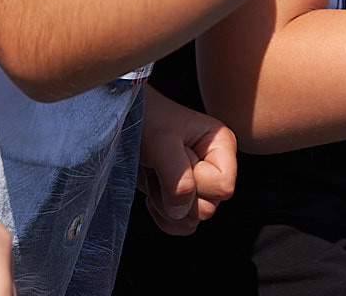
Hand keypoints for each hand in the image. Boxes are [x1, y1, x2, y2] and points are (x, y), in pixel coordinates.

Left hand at [137, 85, 235, 233]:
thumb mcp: (161, 140)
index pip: (223, 187)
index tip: (178, 156)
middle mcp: (214, 166)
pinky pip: (180, 226)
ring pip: (192, 221)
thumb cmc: (145, 119)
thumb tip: (182, 210)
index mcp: (221, 146)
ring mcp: (199, 185)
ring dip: (165, 204)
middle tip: (159, 165)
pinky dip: (161, 214)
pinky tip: (153, 187)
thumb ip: (177, 176)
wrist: (122, 122)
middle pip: (208, 208)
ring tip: (155, 173)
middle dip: (175, 194)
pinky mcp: (181, 198)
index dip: (197, 181)